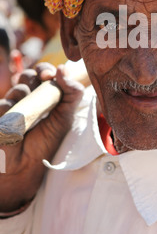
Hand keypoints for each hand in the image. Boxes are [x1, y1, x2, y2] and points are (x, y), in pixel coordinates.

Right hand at [0, 63, 83, 213]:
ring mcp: (13, 106)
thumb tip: (63, 67)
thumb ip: (72, 92)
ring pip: (18, 88)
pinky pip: (4, 103)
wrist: (27, 165)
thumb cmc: (47, 141)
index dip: (46, 71)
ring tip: (30, 111)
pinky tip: (15, 119)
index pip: (45, 74)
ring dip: (25, 94)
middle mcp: (28, 99)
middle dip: (35, 76)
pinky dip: (10, 108)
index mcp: (46, 97)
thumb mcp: (65, 116)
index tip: (50, 75)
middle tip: (41, 83)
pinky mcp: (0, 114)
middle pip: (29, 75)